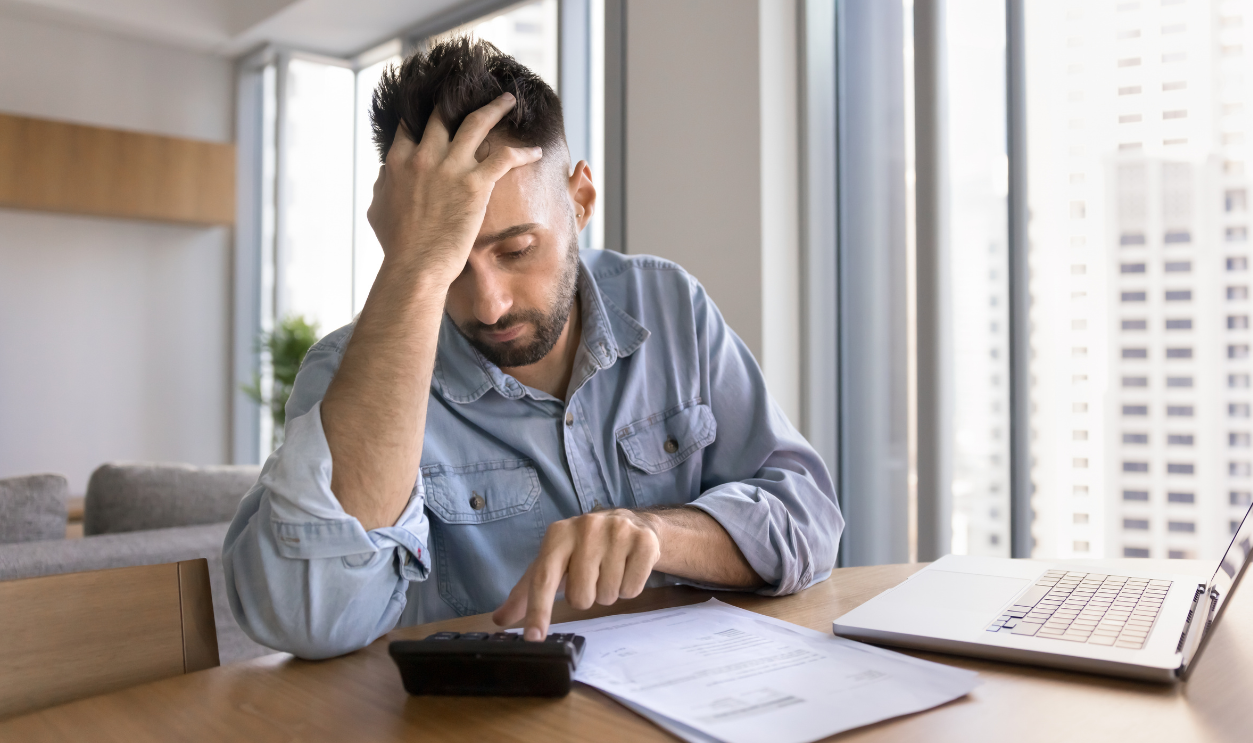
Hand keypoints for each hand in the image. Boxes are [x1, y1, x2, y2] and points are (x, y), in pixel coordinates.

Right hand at [365, 93, 542, 284]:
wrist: (416, 266)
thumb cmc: (397, 245)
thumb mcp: (378, 209)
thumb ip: (383, 185)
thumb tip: (386, 173)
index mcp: (399, 162)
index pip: (411, 127)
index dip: (423, 116)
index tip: (436, 110)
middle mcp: (424, 156)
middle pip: (442, 115)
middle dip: (457, 99)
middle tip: (472, 92)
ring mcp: (451, 167)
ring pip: (476, 123)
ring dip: (495, 108)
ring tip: (508, 100)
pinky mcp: (475, 183)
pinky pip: (504, 157)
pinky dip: (522, 152)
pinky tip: (535, 151)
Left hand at [492, 509, 661, 639]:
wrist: (628, 522)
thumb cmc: (583, 548)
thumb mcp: (554, 563)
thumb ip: (527, 592)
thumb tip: (500, 619)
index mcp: (558, 534)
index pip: (544, 578)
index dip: (538, 610)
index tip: (533, 637)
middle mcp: (586, 528)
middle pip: (580, 596)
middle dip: (586, 596)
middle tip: (591, 577)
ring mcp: (617, 532)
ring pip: (607, 596)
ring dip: (608, 592)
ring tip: (610, 570)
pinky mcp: (643, 542)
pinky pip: (631, 590)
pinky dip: (629, 589)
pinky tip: (627, 568)